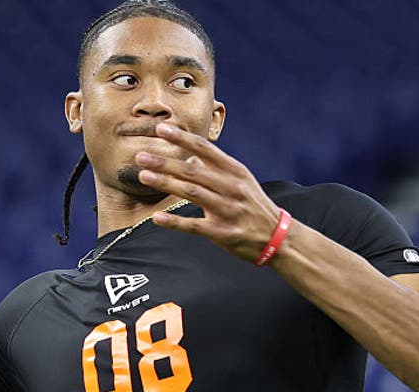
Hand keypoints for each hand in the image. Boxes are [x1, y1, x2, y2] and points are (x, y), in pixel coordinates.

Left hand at [136, 123, 286, 261]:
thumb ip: (216, 169)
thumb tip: (190, 157)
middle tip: (141, 155)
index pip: (205, 149)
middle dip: (165, 162)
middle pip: (193, 171)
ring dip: (166, 183)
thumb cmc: (253, 205)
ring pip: (192, 193)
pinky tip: (157, 218)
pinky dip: (175, 222)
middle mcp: (231, 187)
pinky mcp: (223, 233)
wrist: (277, 236)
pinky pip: (195, 226)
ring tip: (144, 176)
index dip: (182, 138)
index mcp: (234, 171)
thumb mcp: (240, 180)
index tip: (161, 129)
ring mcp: (227, 210)